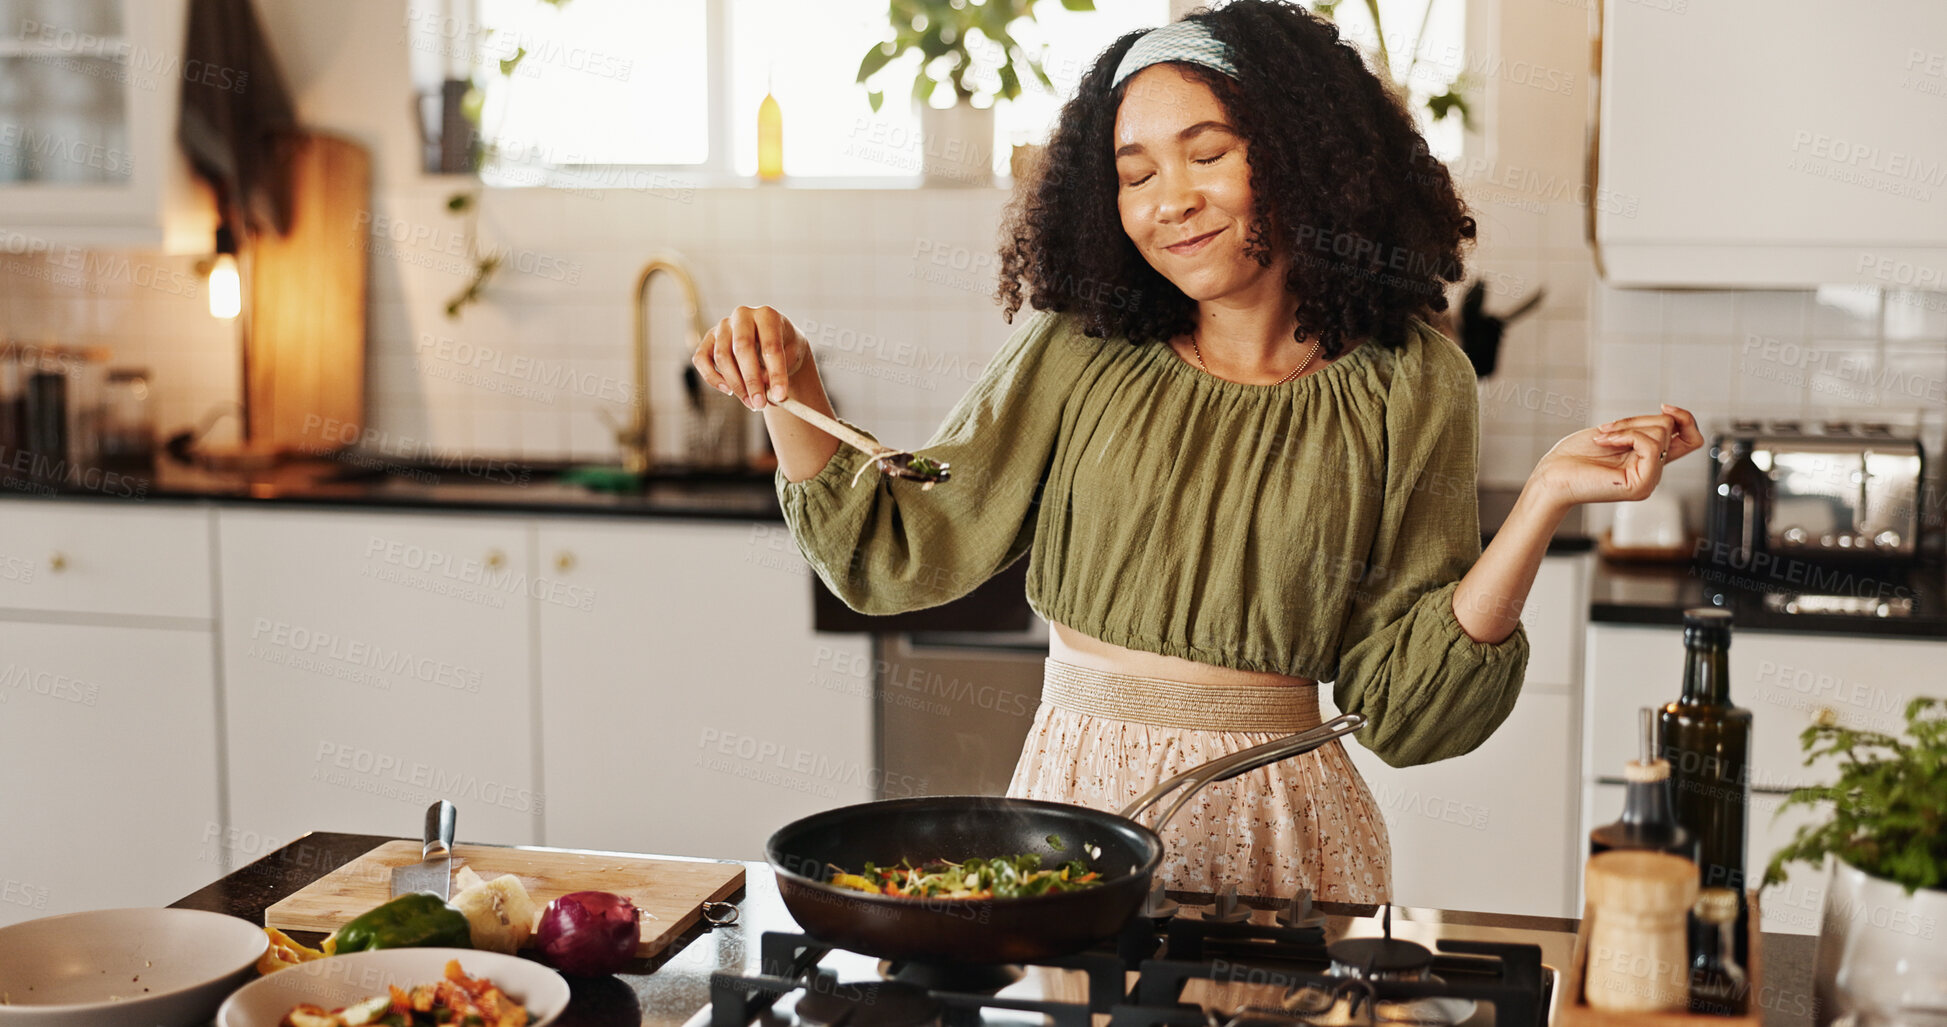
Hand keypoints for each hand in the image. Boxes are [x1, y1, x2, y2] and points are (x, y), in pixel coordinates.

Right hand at [692, 305, 810, 409]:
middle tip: (760, 404)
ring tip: (751, 403)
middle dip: (751, 380)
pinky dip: (712, 378)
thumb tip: (765, 389)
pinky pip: (702, 359)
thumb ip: (780, 371)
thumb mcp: (792, 356)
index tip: (780, 396)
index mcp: (767, 315)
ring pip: (722, 357)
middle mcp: (742, 316)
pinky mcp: (709, 339)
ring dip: (736, 385)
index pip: (771, 344)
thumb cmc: (784, 348)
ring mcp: (723, 326)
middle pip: (742, 348)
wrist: (772, 341)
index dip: (776, 373)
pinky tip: (729, 391)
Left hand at [1531, 404, 1704, 509]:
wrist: (1551, 476)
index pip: (1691, 439)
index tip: (1665, 405)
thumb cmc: (1574, 456)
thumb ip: (1644, 428)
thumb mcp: (1616, 432)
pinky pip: (1651, 445)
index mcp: (1649, 459)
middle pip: (1671, 428)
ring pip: (1661, 433)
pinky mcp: (1641, 485)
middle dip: (1638, 419)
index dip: (1685, 418)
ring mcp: (1649, 479)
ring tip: (1602, 438)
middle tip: (1607, 430)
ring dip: (1627, 427)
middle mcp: (1653, 471)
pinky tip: (1604, 442)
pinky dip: (1626, 435)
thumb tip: (1670, 415)